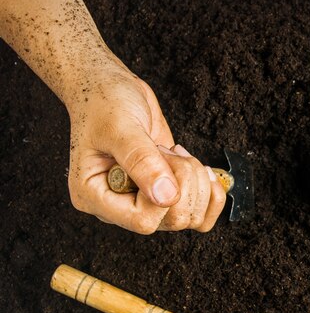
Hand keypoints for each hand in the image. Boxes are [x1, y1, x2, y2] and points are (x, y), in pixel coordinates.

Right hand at [66, 70, 225, 233]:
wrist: (112, 91)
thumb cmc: (104, 104)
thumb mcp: (120, 127)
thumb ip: (141, 161)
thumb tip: (167, 197)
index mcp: (95, 197)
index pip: (143, 221)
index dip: (164, 194)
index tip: (159, 157)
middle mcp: (120, 207)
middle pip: (174, 220)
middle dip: (184, 180)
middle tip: (169, 151)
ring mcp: (145, 203)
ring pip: (191, 217)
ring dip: (196, 181)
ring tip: (176, 154)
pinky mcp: (166, 196)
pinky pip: (201, 213)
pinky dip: (211, 191)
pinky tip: (199, 167)